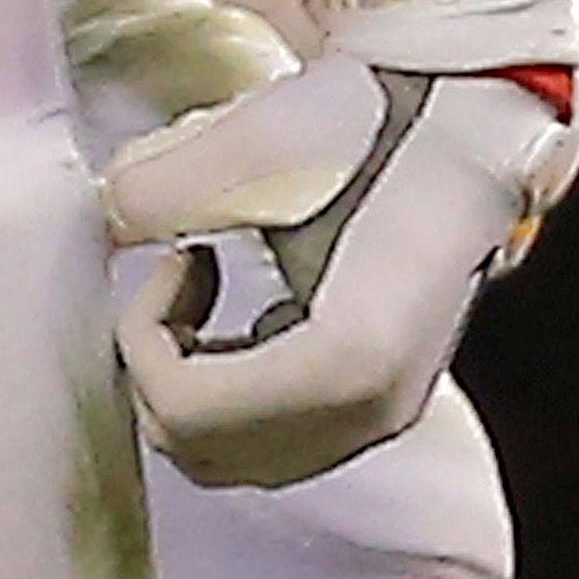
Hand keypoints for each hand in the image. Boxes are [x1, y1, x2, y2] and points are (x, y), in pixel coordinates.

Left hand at [101, 4, 578, 490]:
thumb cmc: (384, 125)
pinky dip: (237, 394)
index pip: (186, 409)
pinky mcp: (384, 403)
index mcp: (346, 361)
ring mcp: (383, 415)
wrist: (475, 121)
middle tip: (181, 279)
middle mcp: (370, 411)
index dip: (147, 335)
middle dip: (161, 367)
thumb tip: (103, 213)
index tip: (179, 258)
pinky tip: (259, 315)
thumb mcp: (260, 143)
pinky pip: (277, 442)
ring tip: (215, 296)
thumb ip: (158, 186)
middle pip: (202, 449)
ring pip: (235, 457)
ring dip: (196, 385)